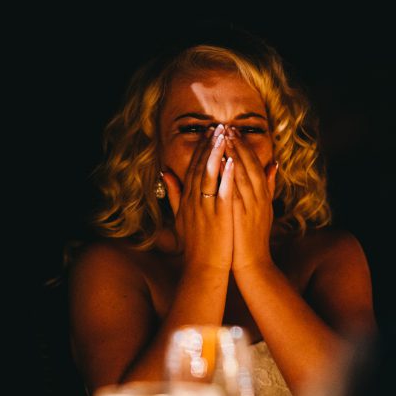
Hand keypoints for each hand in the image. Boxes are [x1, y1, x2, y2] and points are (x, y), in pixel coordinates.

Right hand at [161, 124, 234, 272]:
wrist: (202, 269)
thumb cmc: (194, 245)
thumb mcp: (178, 217)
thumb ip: (173, 194)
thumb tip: (164, 172)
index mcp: (186, 200)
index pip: (193, 168)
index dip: (201, 149)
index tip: (208, 133)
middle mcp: (193, 201)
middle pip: (200, 167)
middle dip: (209, 145)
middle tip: (218, 126)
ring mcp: (205, 208)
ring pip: (209, 175)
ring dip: (216, 153)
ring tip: (224, 135)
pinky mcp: (218, 217)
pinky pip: (221, 192)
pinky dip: (225, 176)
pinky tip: (231, 161)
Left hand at [226, 126, 276, 273]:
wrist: (252, 263)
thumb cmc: (254, 237)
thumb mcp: (265, 209)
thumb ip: (268, 186)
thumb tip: (273, 164)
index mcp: (262, 194)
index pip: (253, 163)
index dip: (243, 146)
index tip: (232, 130)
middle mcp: (257, 197)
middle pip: (247, 164)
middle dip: (235, 144)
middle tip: (224, 127)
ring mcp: (249, 205)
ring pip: (241, 174)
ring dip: (231, 154)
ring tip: (220, 137)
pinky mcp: (239, 214)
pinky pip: (234, 190)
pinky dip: (228, 175)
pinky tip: (220, 162)